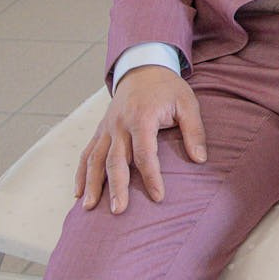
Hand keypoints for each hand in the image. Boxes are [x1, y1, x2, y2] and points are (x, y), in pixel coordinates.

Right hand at [75, 65, 205, 213]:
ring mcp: (107, 128)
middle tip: (119, 210)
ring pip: (95, 159)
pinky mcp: (100, 130)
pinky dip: (81, 173)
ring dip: (91, 184)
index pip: (145, 153)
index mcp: (142, 118)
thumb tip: (200, 159)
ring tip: (89, 208)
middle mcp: (120, 124)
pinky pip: (87, 153)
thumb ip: (194, 131)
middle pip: (115, 160)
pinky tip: (78, 192)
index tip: (158, 197)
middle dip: (116, 187)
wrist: (143, 69)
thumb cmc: (168, 89)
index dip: (151, 176)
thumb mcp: (187, 103)